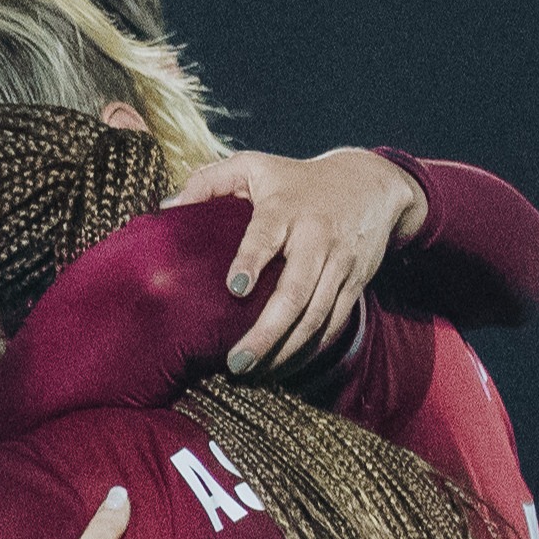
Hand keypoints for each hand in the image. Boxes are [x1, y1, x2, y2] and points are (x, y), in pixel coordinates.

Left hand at [175, 146, 422, 373]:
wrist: (370, 186)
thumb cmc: (298, 180)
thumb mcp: (256, 166)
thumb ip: (211, 181)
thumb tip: (168, 207)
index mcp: (286, 208)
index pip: (267, 235)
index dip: (251, 260)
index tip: (235, 288)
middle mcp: (316, 238)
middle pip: (295, 292)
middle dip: (266, 332)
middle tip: (236, 361)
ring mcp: (339, 264)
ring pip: (315, 316)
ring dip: (285, 350)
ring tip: (253, 372)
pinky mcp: (355, 283)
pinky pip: (333, 325)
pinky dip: (309, 350)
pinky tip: (282, 367)